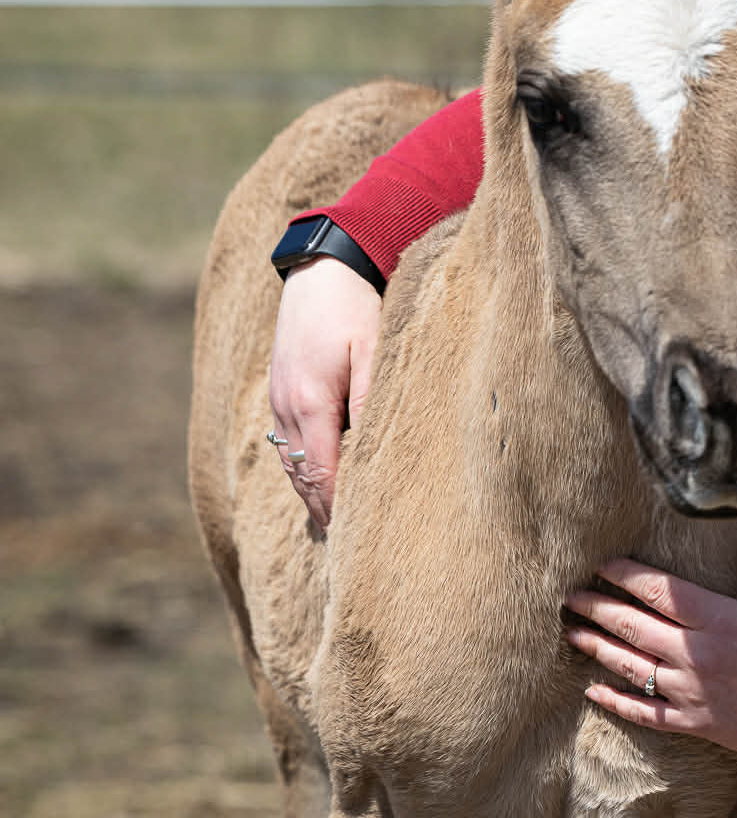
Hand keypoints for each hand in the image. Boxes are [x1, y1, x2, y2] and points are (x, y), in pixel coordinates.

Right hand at [268, 256, 382, 528]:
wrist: (322, 266)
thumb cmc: (356, 306)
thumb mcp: (375, 350)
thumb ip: (373, 401)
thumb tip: (373, 453)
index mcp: (309, 404)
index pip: (322, 476)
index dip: (339, 512)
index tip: (360, 542)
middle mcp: (285, 408)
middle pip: (303, 478)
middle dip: (325, 512)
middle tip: (353, 551)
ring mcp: (278, 399)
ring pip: (292, 464)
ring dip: (313, 494)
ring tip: (339, 528)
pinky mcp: (281, 390)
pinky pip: (288, 444)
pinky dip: (305, 469)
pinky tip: (323, 483)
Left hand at [565, 513, 736, 762]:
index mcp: (722, 621)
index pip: (661, 591)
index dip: (628, 574)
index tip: (604, 563)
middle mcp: (698, 655)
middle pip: (635, 626)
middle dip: (598, 608)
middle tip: (571, 596)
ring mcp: (691, 692)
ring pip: (631, 667)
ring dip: (598, 647)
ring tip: (573, 632)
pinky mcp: (692, 722)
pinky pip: (644, 712)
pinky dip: (616, 701)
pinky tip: (592, 690)